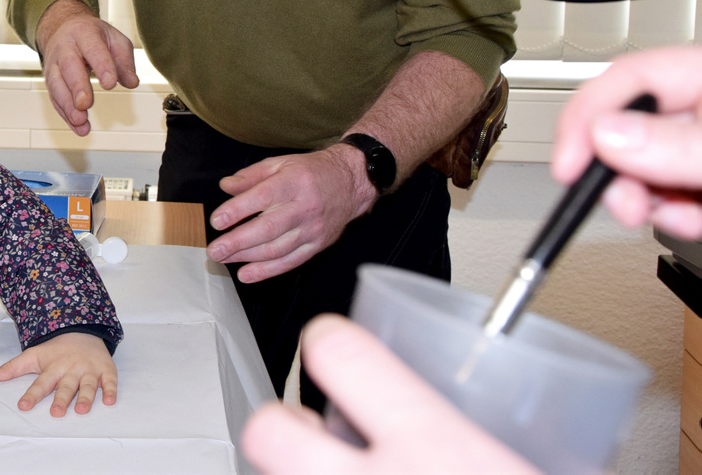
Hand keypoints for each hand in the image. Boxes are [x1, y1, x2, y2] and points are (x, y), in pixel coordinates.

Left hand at [0, 332, 117, 415]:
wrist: (82, 330)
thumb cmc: (55, 350)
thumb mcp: (33, 356)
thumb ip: (13, 368)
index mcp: (52, 367)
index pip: (40, 383)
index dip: (32, 394)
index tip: (23, 405)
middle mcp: (71, 369)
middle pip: (66, 385)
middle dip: (62, 398)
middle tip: (56, 412)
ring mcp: (89, 369)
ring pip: (88, 385)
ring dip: (86, 397)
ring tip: (82, 410)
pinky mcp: (106, 369)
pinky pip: (110, 381)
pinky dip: (111, 390)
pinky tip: (110, 400)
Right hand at [35, 0, 138, 135]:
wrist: (62, 27)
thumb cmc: (92, 35)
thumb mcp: (114, 39)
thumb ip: (124, 61)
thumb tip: (132, 82)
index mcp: (84, 33)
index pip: (93, 49)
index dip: (101, 66)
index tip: (110, 83)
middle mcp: (65, 48)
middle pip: (69, 66)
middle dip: (76, 86)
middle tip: (85, 104)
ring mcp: (54, 64)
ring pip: (56, 85)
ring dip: (67, 106)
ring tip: (80, 121)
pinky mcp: (49, 80)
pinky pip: (55, 98)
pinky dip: (65, 114)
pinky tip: (78, 127)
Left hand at [207, 147, 376, 282]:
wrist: (350, 183)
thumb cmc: (310, 172)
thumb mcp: (281, 163)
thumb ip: (251, 175)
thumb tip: (226, 186)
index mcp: (293, 182)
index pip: (262, 197)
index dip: (238, 210)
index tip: (216, 221)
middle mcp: (304, 207)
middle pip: (267, 228)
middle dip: (237, 242)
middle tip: (214, 250)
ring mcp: (312, 229)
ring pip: (276, 248)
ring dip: (247, 258)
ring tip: (223, 259)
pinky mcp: (317, 245)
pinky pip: (290, 262)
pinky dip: (267, 271)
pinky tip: (246, 274)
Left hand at [241, 315, 536, 473]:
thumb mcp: (530, 460)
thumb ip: (498, 424)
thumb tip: (513, 404)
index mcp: (433, 442)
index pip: (338, 352)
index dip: (329, 339)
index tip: (332, 339)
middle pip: (270, 430)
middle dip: (279, 422)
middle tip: (311, 423)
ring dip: (306, 470)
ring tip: (340, 467)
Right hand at [551, 45, 701, 238]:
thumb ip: (672, 142)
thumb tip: (605, 135)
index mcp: (699, 74)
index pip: (624, 79)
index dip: (585, 120)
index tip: (568, 167)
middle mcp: (694, 103)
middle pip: (625, 130)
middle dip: (617, 175)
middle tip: (625, 207)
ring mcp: (696, 141)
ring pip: (643, 168)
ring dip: (649, 202)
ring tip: (677, 217)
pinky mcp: (700, 173)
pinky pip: (670, 193)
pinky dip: (674, 214)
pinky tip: (691, 218)